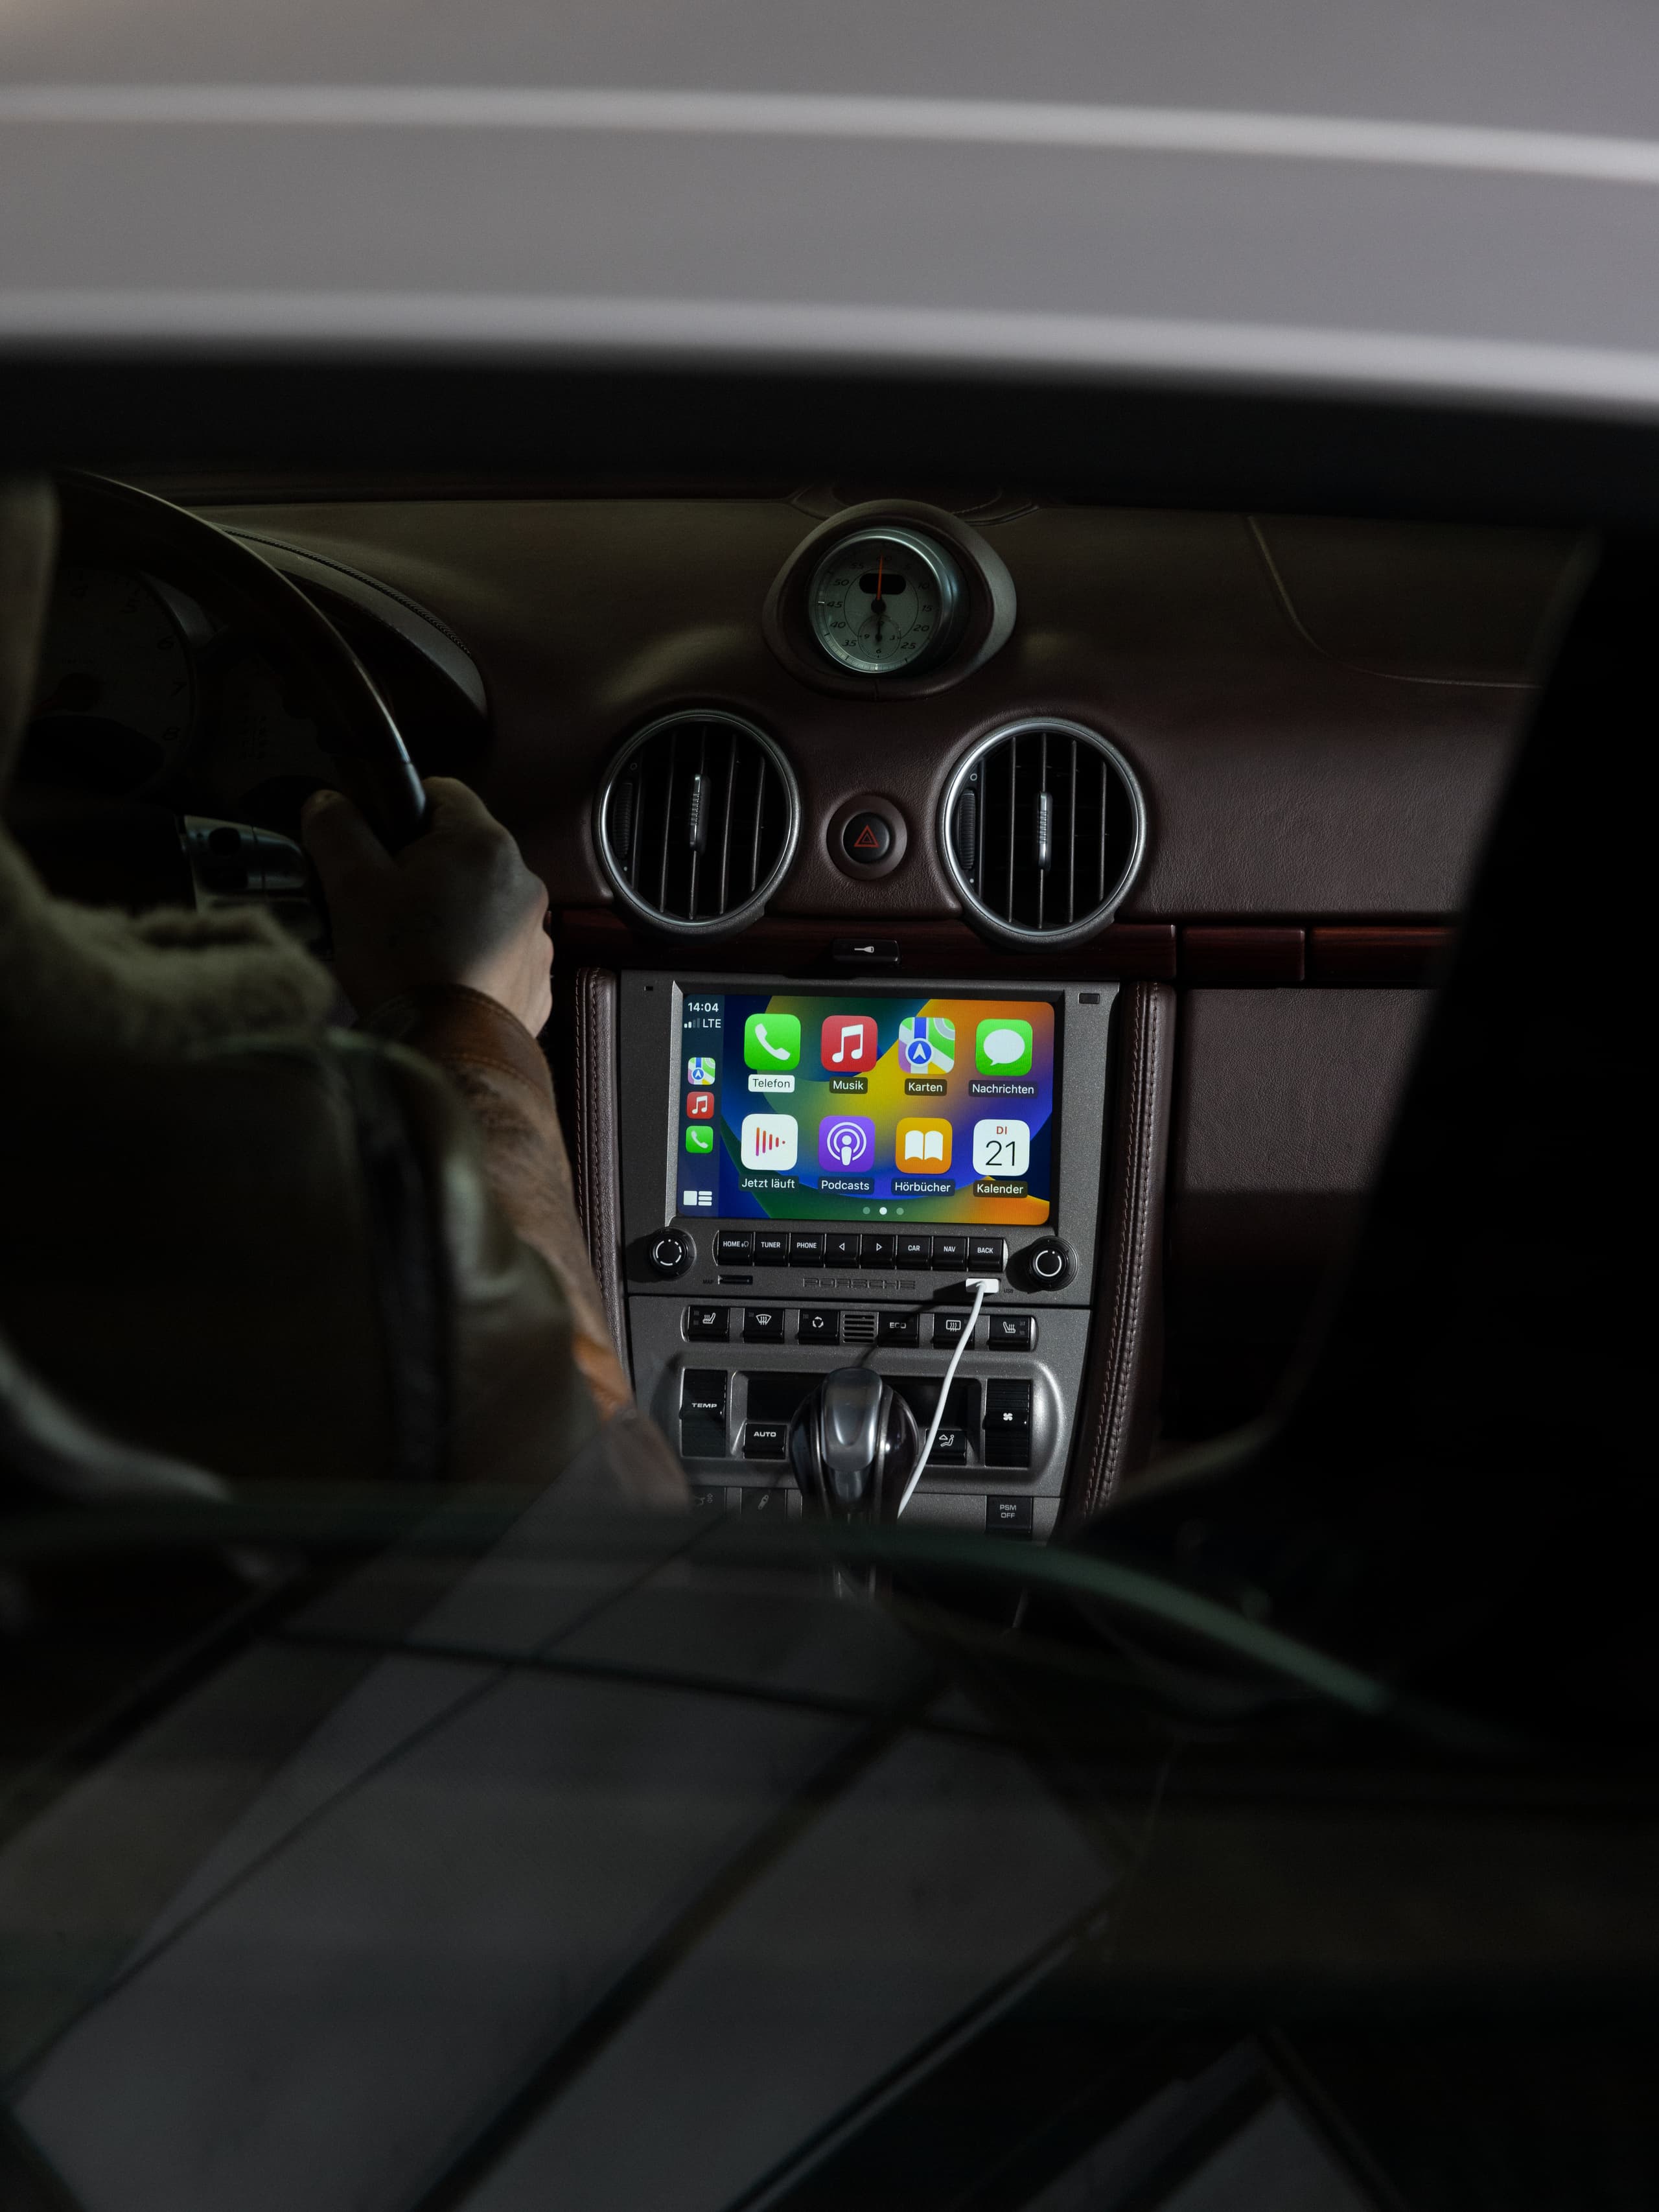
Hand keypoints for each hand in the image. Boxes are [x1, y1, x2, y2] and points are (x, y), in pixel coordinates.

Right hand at [302, 778, 552, 1034]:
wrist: (446, 1050)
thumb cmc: (402, 964)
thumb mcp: (352, 886)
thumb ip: (337, 831)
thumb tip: (328, 803)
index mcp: (485, 846)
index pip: (444, 793)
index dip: (402, 808)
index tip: (377, 839)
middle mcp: (524, 885)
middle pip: (464, 854)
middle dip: (423, 870)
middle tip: (383, 903)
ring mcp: (536, 937)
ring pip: (483, 906)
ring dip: (451, 916)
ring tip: (409, 949)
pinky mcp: (535, 981)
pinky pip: (498, 955)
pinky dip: (471, 960)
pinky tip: (438, 980)